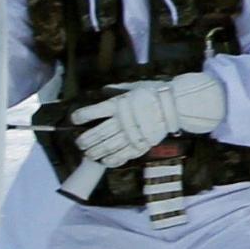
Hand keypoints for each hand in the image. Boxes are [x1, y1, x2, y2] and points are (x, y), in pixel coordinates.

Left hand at [69, 72, 222, 165]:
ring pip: (108, 145)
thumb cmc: (154, 93)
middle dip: (86, 139)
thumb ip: (118, 89)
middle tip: (79, 144)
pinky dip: (113, 159)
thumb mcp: (135, 87)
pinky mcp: (141, 143)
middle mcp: (123, 119)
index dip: (82, 116)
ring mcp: (132, 133)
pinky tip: (104, 162)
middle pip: (99, 132)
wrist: (175, 105)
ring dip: (96, 152)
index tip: (74, 119)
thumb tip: (104, 89)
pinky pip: (123, 154)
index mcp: (119, 104)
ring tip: (88, 155)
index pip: (95, 111)